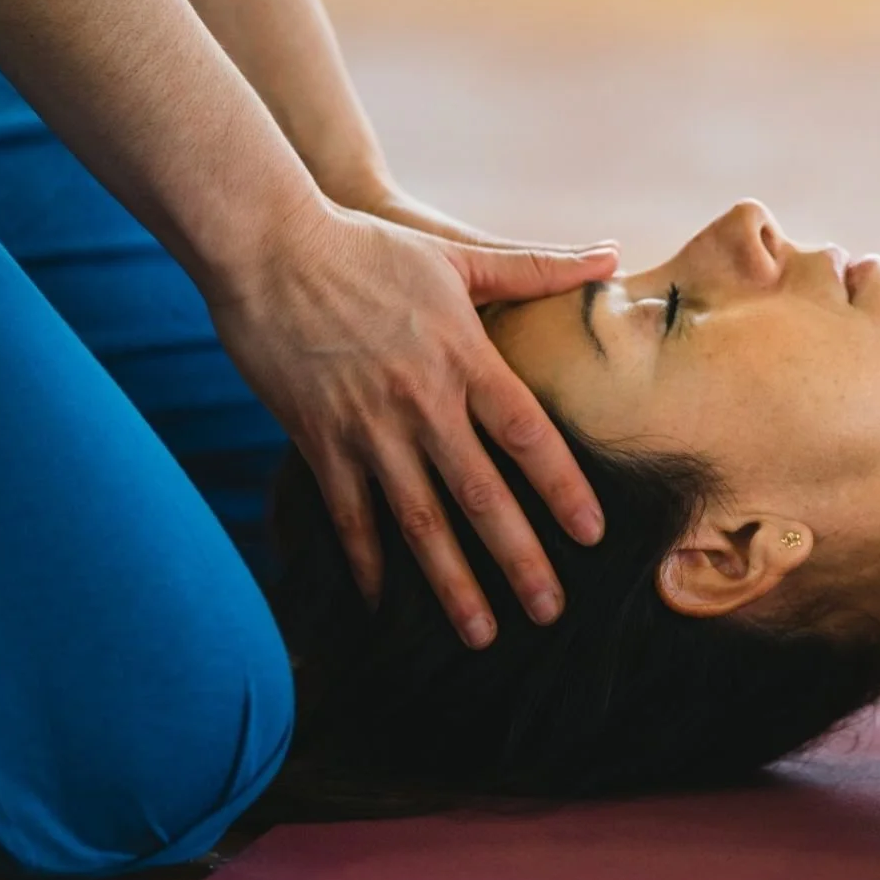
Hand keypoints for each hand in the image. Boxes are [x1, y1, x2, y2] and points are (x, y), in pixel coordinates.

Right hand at [209, 195, 617, 646]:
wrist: (266, 247)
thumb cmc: (368, 247)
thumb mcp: (457, 255)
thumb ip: (539, 267)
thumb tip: (612, 256)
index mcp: (465, 359)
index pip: (528, 437)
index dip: (562, 489)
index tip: (591, 535)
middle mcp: (422, 403)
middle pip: (481, 496)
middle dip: (519, 560)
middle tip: (550, 612)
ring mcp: (367, 428)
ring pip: (419, 522)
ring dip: (452, 583)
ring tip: (482, 632)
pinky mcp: (318, 441)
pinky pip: (350, 516)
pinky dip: (369, 564)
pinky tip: (387, 604)